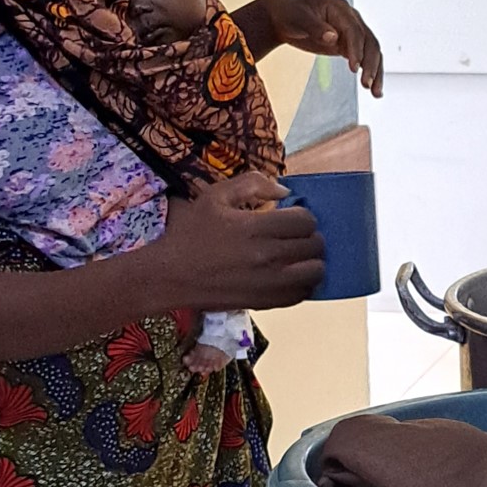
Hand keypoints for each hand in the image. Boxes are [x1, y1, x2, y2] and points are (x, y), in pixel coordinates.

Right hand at [160, 172, 323, 311]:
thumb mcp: (215, 196)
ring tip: (300, 257)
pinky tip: (293, 276)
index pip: (305, 220)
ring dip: (312, 261)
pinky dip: (304, 284)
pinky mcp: (265, 302)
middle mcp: (266, 256)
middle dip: (310, 237)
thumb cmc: (191, 233)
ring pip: (315, 272)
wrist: (171, 275)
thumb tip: (285, 190)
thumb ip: (252, 184)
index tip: (292, 218)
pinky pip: (302, 295)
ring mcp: (268, 283)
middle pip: (314, 245)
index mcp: (255, 227)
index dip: (304, 216)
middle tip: (297, 237)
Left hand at [262, 0, 383, 96]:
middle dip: (371, 64)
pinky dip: (370, 73)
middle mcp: (351, 20)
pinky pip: (365, 59)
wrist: (284, 18)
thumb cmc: (290, 13)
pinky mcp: (348, 46)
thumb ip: (316, 27)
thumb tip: (333, 37)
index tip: (355, 67)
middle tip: (366, 84)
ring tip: (376, 93)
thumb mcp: (299, 18)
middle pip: (369, 42)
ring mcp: (351, 33)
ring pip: (371, 52)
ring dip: (376, 73)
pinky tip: (374, 89)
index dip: (356, 49)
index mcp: (340, 9)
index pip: (355, 31)